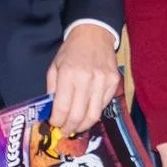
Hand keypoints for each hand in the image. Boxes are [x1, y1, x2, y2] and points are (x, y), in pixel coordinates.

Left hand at [46, 23, 120, 138]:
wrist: (94, 35)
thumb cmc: (71, 51)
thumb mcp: (54, 66)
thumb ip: (52, 89)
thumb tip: (52, 111)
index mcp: (68, 73)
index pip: (63, 107)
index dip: (58, 121)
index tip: (54, 125)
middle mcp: (87, 78)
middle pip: (78, 115)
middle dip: (70, 128)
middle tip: (65, 131)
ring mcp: (103, 81)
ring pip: (94, 114)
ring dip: (83, 126)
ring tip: (76, 127)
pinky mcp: (114, 82)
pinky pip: (104, 105)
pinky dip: (94, 113)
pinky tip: (87, 113)